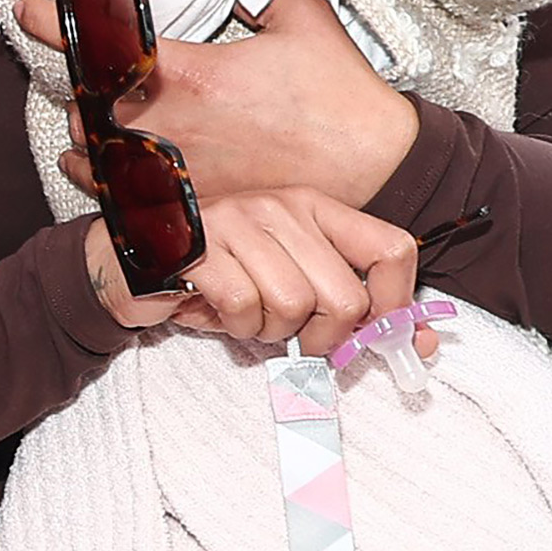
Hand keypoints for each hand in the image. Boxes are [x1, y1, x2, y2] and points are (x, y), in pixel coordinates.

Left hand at [16, 0, 419, 209]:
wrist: (380, 165)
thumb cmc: (341, 94)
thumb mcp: (300, 19)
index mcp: (193, 73)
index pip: (106, 43)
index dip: (57, 23)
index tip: (28, 10)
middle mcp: (176, 126)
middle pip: (89, 109)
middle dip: (73, 93)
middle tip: (74, 80)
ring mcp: (185, 173)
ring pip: (101, 163)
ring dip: (86, 145)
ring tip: (81, 134)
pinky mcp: (201, 209)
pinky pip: (135, 204)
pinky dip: (113, 190)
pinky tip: (106, 181)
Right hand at [84, 186, 428, 356]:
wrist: (133, 263)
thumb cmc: (221, 276)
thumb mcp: (294, 284)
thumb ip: (353, 308)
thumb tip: (418, 343)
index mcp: (316, 208)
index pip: (392, 248)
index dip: (396, 304)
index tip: (376, 337)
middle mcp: (283, 207)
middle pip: (344, 297)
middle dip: (320, 337)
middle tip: (291, 335)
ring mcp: (239, 221)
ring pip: (294, 306)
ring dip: (270, 331)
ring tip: (247, 316)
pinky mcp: (200, 245)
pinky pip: (243, 308)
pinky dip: (233, 327)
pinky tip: (217, 311)